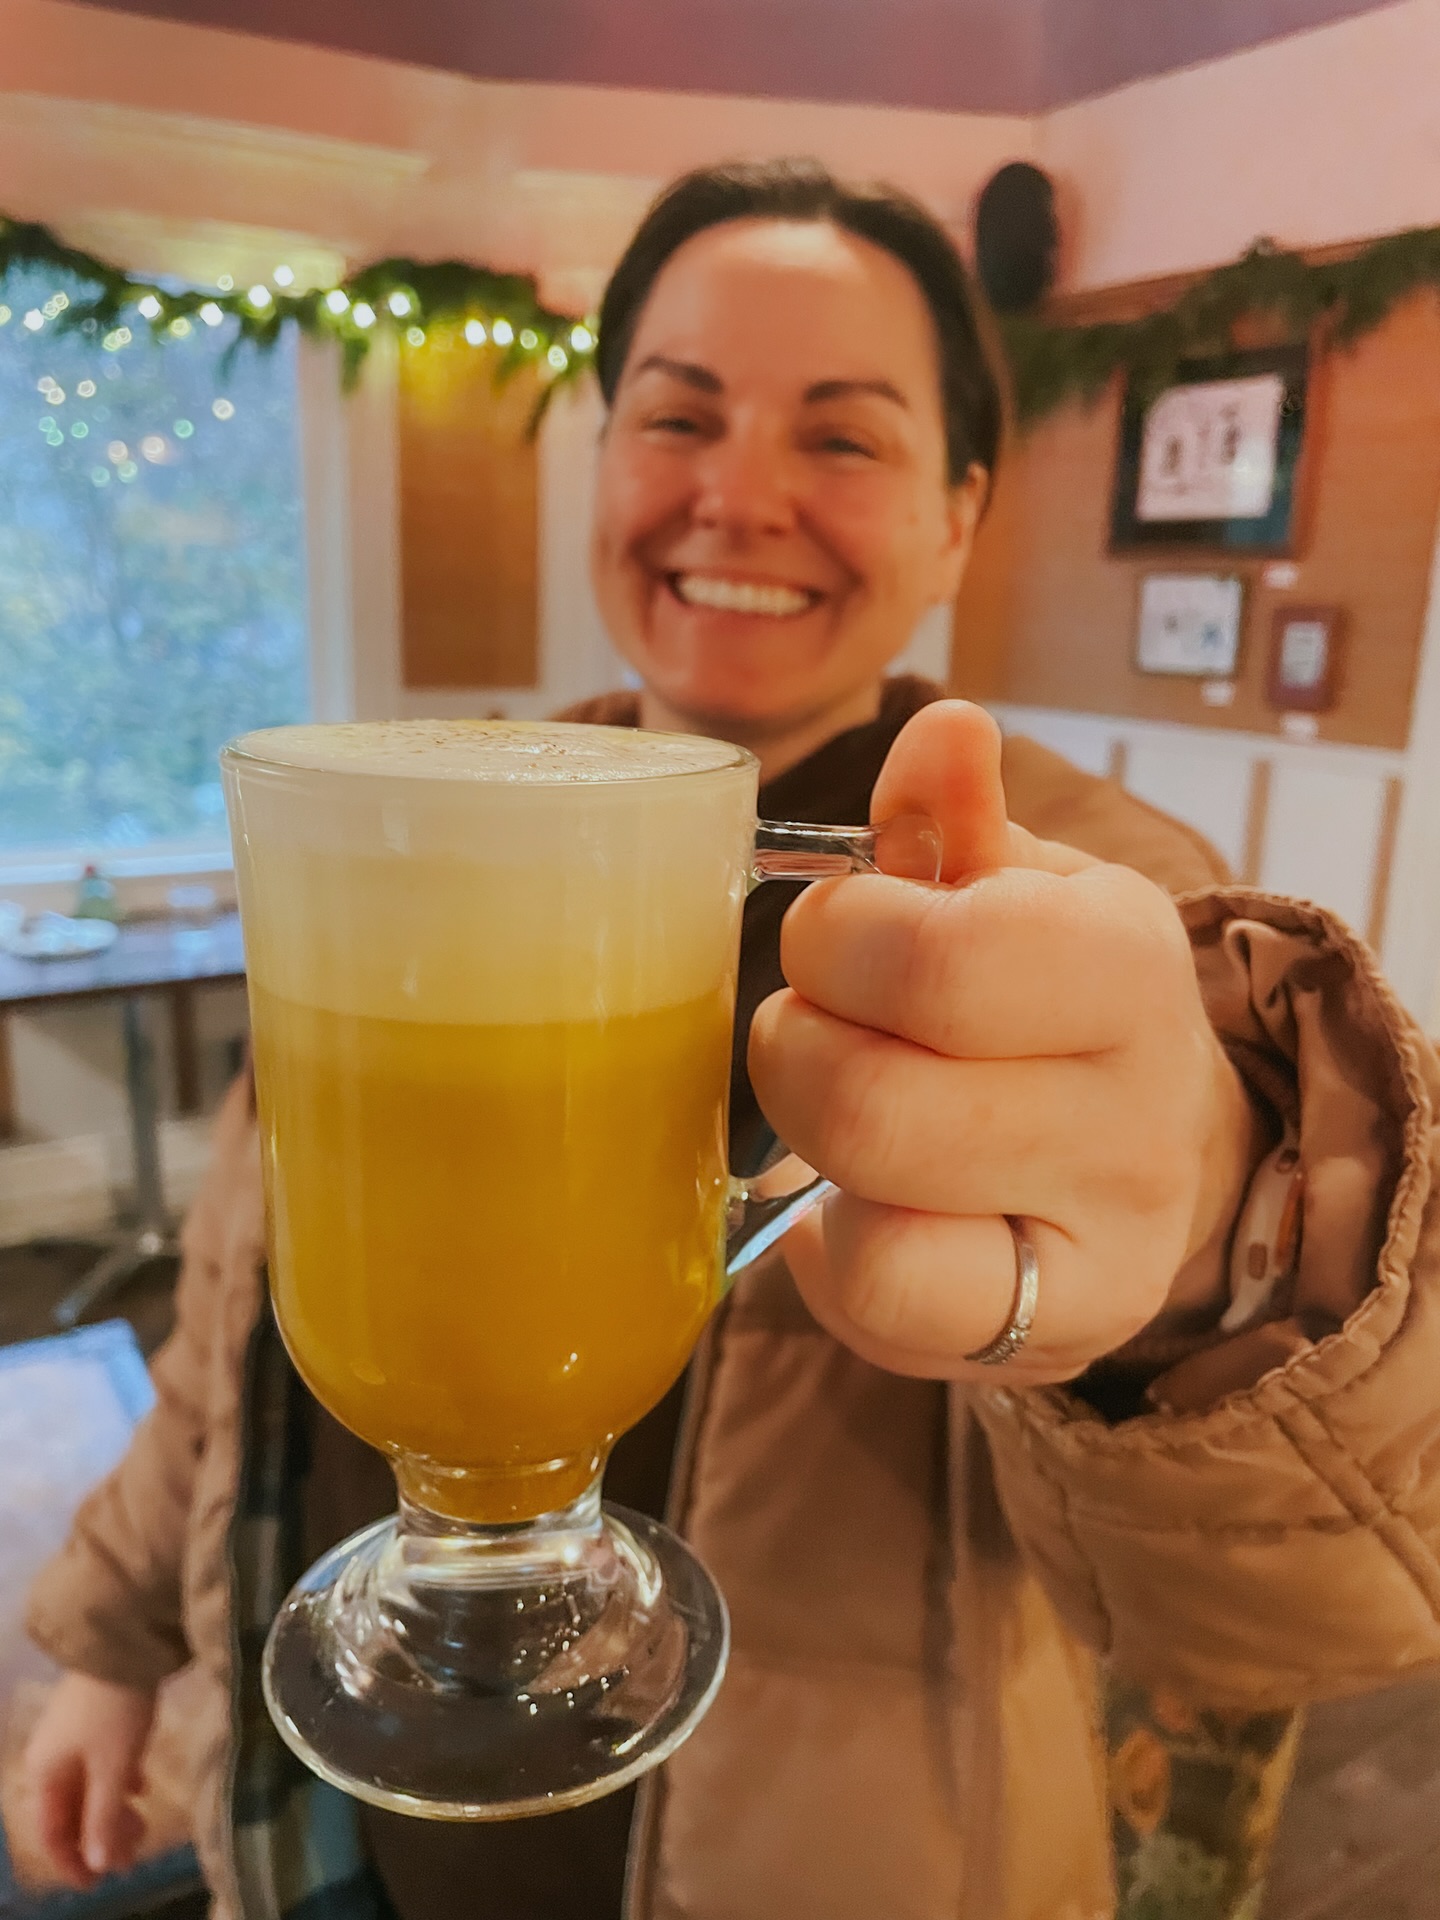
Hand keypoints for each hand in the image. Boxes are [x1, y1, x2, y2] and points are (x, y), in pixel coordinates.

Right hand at [21, 1671, 154, 1888]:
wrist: (124, 1640)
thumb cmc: (114, 1709)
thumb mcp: (113, 1766)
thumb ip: (104, 1817)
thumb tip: (100, 1865)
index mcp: (44, 1773)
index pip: (51, 1833)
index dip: (72, 1863)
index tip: (98, 1885)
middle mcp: (51, 1757)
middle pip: (71, 1811)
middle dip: (100, 1838)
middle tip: (133, 1856)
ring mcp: (73, 1735)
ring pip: (89, 1787)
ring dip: (113, 1811)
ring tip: (144, 1825)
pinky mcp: (96, 1718)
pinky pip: (103, 1763)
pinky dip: (120, 1781)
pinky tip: (142, 1787)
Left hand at [748, 701, 1261, 1383]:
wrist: (1158, 1147)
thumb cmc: (1052, 996)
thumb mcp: (1021, 888)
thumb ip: (957, 818)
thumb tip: (941, 730)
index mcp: (1124, 964)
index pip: (932, 960)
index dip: (832, 940)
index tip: (835, 932)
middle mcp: (1131, 1116)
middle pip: (874, 1104)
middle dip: (797, 1048)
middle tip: (812, 1022)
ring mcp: (1101, 1244)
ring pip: (875, 1224)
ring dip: (810, 1151)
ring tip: (837, 1104)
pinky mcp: (1050, 1335)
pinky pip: (880, 1308)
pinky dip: (829, 1251)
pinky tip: (855, 1200)